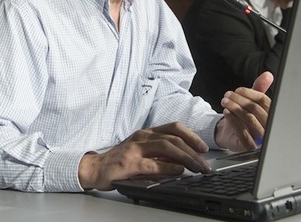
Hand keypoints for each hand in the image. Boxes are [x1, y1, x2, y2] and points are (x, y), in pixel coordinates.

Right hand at [77, 122, 210, 190]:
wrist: (95, 168)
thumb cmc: (120, 160)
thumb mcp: (142, 152)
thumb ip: (160, 153)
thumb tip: (183, 159)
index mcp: (147, 133)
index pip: (174, 128)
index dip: (192, 136)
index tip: (203, 148)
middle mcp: (142, 137)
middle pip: (174, 138)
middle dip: (193, 152)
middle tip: (205, 165)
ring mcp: (135, 148)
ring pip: (166, 147)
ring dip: (186, 158)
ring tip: (197, 168)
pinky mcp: (129, 163)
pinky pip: (153, 163)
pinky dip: (168, 167)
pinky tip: (178, 172)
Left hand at [215, 71, 272, 150]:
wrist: (229, 133)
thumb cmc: (242, 117)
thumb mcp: (250, 100)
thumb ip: (259, 88)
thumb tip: (268, 75)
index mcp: (271, 114)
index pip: (264, 101)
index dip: (250, 93)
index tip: (238, 90)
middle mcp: (268, 127)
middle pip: (256, 109)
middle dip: (240, 100)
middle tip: (228, 95)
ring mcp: (260, 138)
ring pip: (250, 120)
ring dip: (235, 107)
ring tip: (225, 101)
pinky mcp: (249, 146)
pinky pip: (243, 133)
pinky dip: (233, 120)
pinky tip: (226, 113)